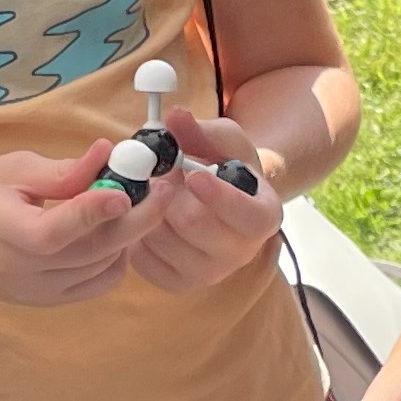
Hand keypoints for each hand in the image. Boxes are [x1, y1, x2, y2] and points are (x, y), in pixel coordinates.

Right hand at [0, 145, 154, 308]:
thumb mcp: (10, 168)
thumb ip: (62, 170)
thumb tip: (109, 153)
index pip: (49, 232)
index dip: (89, 214)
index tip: (124, 192)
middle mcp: (15, 268)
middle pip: (85, 253)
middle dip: (132, 221)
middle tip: (163, 191)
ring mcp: (34, 292)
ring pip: (98, 268)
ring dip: (126, 235)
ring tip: (136, 203)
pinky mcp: (50, 302)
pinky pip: (98, 283)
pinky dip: (116, 257)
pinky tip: (113, 232)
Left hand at [126, 112, 283, 293]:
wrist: (215, 199)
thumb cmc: (223, 167)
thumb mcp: (222, 141)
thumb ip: (202, 130)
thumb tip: (175, 117)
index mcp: (263, 216)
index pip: (248, 216)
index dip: (220, 197)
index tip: (194, 175)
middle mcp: (241, 252)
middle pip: (194, 225)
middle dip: (170, 194)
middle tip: (158, 176)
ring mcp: (209, 273)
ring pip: (163, 239)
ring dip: (150, 209)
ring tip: (155, 194)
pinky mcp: (178, 283)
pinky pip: (145, 259)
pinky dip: (137, 233)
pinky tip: (148, 216)